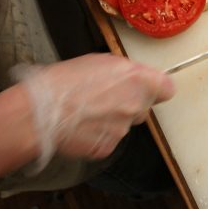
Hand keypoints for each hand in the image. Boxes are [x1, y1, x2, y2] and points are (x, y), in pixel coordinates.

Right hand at [12, 53, 174, 169]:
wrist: (40, 111)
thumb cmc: (64, 80)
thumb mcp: (99, 61)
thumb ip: (125, 71)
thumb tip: (132, 77)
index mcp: (137, 80)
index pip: (167, 89)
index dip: (156, 88)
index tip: (147, 88)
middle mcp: (135, 106)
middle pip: (144, 107)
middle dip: (129, 103)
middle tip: (106, 98)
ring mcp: (122, 130)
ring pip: (125, 124)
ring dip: (111, 119)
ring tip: (86, 111)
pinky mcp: (107, 147)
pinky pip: (109, 139)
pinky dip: (98, 134)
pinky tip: (81, 126)